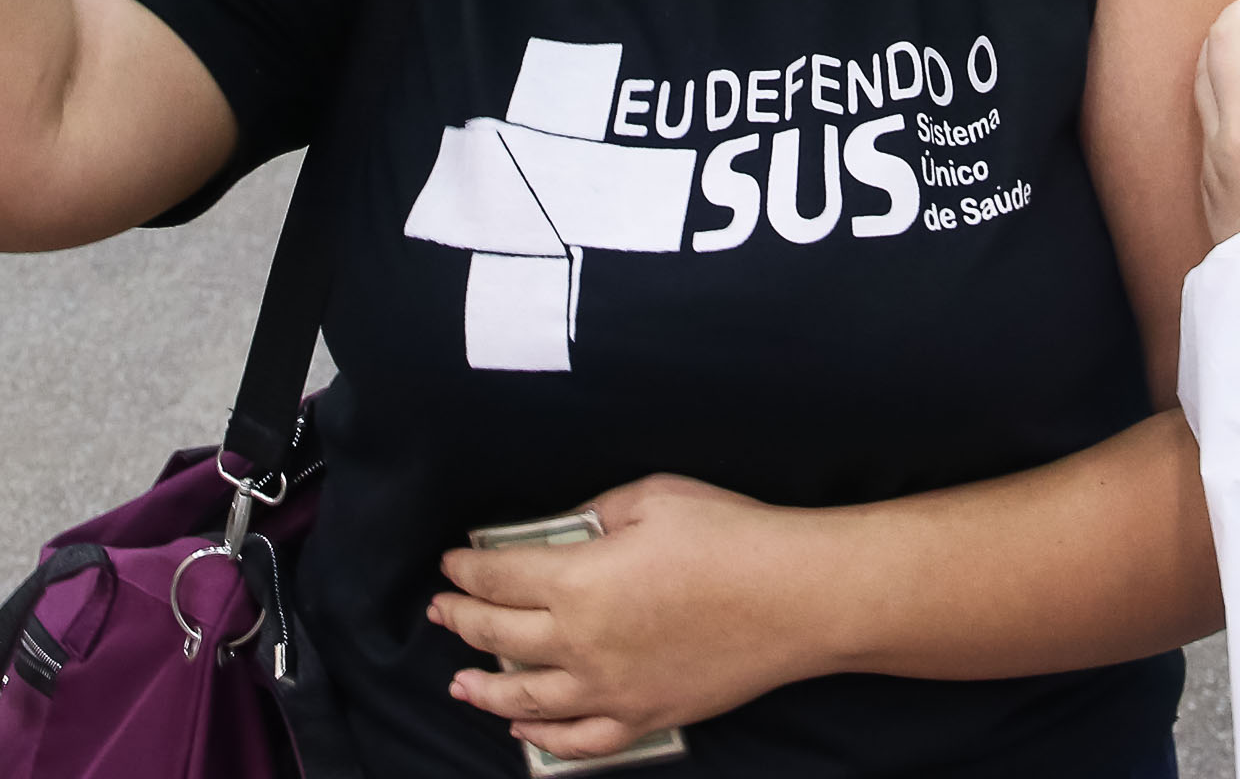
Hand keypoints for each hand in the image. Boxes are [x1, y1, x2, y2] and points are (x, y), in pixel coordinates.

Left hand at [432, 476, 830, 761]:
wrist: (798, 598)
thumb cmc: (731, 537)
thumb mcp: (654, 498)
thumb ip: (596, 514)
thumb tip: (570, 529)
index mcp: (578, 583)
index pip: (499, 576)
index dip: (467, 568)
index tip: (452, 562)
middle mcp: (582, 644)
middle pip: (499, 635)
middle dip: (461, 620)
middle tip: (441, 610)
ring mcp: (612, 689)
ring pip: (526, 698)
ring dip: (483, 687)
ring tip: (459, 682)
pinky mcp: (647, 716)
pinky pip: (581, 741)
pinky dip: (544, 738)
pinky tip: (523, 727)